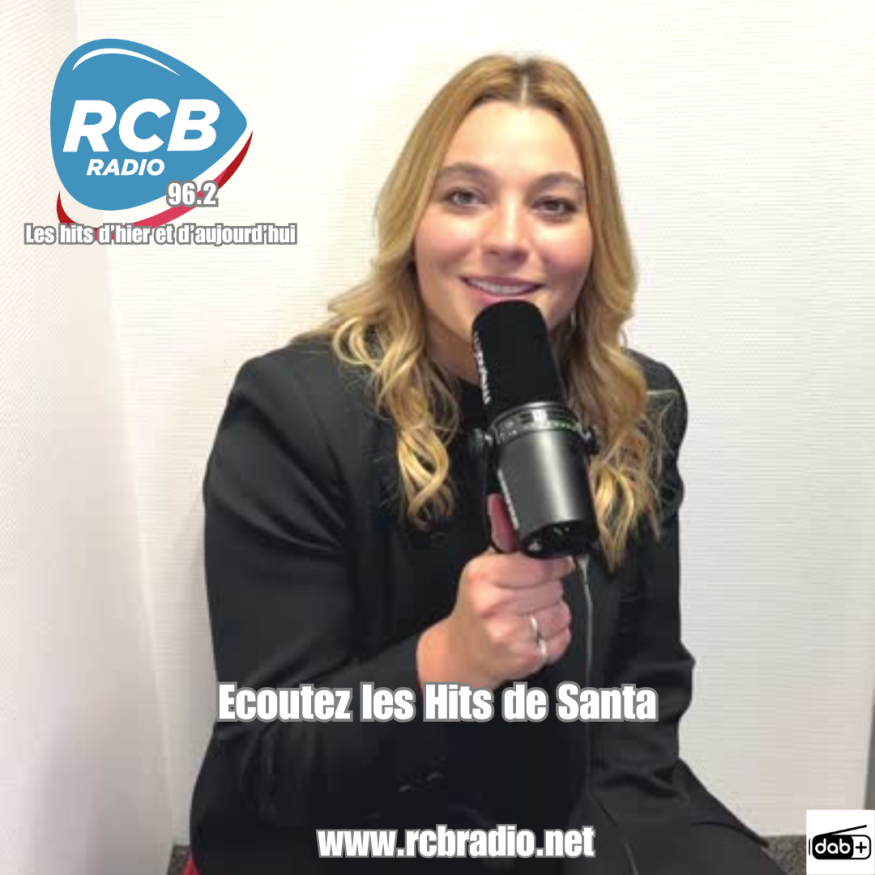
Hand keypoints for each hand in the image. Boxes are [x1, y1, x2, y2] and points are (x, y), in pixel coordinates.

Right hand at [441, 493, 573, 688]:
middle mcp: (494, 605)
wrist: (464, 652)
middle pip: (554, 587)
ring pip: (561, 612)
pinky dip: (555, 635)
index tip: (555, 564)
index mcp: (482, 577)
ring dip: (552, 612)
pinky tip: (534, 632)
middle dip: (548, 589)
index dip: (554, 564)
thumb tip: (500, 502)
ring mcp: (510, 634)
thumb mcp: (483, 567)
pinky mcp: (527, 657)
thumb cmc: (475, 607)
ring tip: (530, 614)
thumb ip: (501, 535)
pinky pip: (563, 636)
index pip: (539, 564)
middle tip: (528, 594)